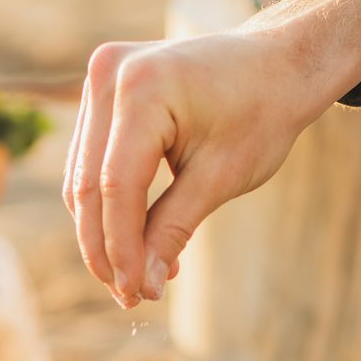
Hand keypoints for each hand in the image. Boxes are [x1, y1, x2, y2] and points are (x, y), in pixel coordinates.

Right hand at [65, 0, 360, 307]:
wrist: (277, 63)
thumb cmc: (261, 113)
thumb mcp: (220, 177)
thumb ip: (173, 230)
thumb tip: (143, 288)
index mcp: (143, 88)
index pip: (115, 186)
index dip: (121, 248)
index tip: (135, 295)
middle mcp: (110, 74)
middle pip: (87, 184)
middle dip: (106, 249)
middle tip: (131, 297)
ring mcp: (101, 77)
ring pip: (82, 177)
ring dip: (105, 232)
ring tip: (141, 276)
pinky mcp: (103, 90)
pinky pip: (93, 159)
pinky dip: (111, 203)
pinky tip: (140, 241)